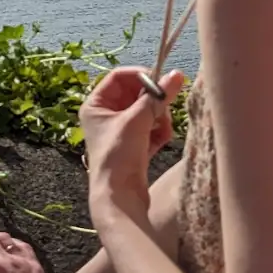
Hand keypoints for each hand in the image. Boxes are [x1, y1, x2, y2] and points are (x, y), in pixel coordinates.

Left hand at [80, 67, 184, 219]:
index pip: (119, 77)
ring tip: (162, 129)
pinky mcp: (133, 147)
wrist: (120, 198)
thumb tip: (177, 75)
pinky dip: (158, 133)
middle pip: (136, 95)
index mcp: (95, 105)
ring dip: (158, 118)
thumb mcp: (137, 121)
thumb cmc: (118, 156)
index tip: (161, 81)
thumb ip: (158, 97)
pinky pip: (150, 129)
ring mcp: (120, 132)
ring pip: (146, 112)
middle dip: (154, 101)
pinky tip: (161, 141)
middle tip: (166, 107)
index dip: (141, 76)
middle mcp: (105, 116)